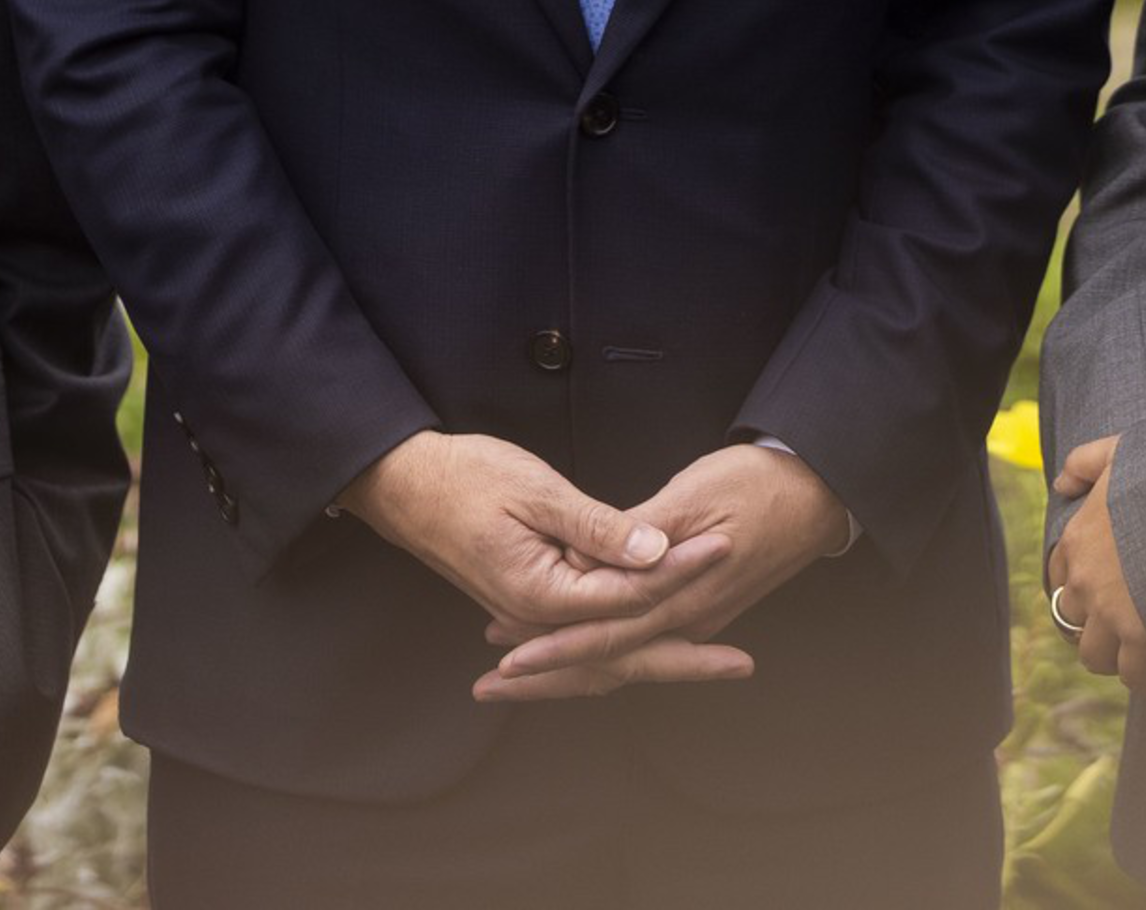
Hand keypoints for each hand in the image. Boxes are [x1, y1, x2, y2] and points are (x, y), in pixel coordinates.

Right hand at [338, 431, 693, 639]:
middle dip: (686, 657)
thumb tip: (655, 552)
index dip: (680, 570)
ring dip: (656, 660)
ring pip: (604, 654)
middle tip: (741, 663)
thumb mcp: (535, 491)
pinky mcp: (529, 607)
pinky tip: (645, 648)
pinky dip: (618, 650)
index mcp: (542, 595)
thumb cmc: (464, 479)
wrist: (404, 487)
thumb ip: (596, 527)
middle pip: (625, 649)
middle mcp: (538, 620)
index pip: (629, 594)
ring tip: (708, 665)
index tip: (723, 548)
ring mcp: (532, 619)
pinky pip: (583, 642)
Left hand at [479, 442, 850, 700]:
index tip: (505, 659)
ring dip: (568, 668)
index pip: (605, 636)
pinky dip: (601, 651)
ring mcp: (695, 619)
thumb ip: (640, 533)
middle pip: (606, 662)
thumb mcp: (694, 495)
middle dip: (546, 676)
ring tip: (517, 673)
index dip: (553, 649)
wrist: (819, 492)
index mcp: (682, 598)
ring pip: (621, 659)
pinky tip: (577, 649)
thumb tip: (593, 564)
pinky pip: (640, 643)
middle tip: (490, 686)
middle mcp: (687, 620)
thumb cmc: (758, 485)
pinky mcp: (699, 609)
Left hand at [1046, 434, 1145, 692]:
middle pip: (1072, 621)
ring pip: (1095, 655)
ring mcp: (1113, 614)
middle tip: (1129, 624)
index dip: (1080, 588)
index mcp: (1079, 537)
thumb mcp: (1124, 449)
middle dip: (1096, 624)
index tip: (1103, 592)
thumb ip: (1086, 462)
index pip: (1058, 578)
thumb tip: (1062, 486)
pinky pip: (1136, 677)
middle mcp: (1087, 580)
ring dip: (1117, 655)